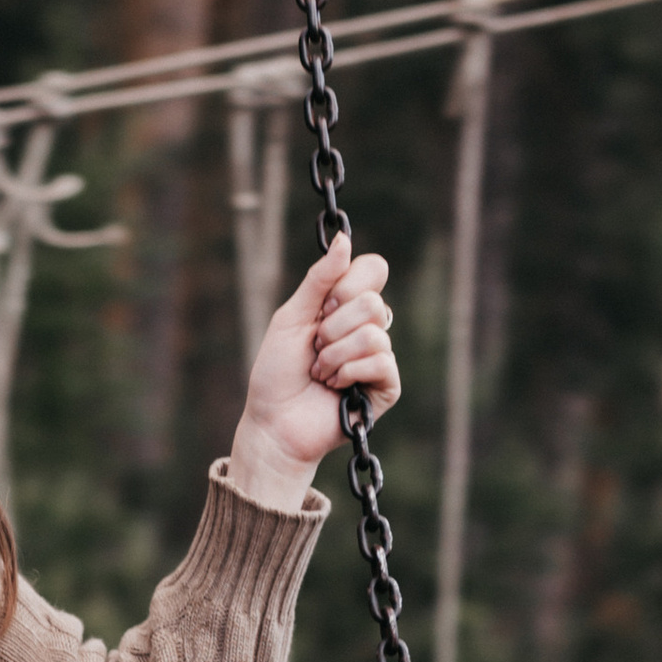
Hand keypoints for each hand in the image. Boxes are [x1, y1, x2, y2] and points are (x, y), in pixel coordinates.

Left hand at [226, 233, 398, 507]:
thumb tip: (345, 239)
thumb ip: (319, 279)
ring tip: (320, 373)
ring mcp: (379, 358)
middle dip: (333, 327)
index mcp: (347, 306)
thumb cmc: (276, 372)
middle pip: (373, 302)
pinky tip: (336, 388)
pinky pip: (381, 361)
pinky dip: (349, 372)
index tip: (323, 307)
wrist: (274, 423)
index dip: (348, 284)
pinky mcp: (387, 387)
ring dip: (335, 354)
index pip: (374, 269)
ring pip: (375, 333)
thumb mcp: (291, 317)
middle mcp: (368, 328)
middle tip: (315, 348)